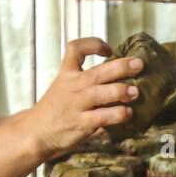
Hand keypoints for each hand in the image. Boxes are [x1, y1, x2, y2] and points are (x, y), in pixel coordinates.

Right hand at [17, 37, 141, 160]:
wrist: (36, 132)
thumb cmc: (56, 108)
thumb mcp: (64, 86)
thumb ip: (85, 78)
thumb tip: (117, 72)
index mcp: (67, 73)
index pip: (75, 49)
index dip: (93, 44)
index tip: (109, 50)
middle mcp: (71, 86)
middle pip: (96, 72)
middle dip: (120, 66)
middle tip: (138, 64)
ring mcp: (76, 105)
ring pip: (100, 94)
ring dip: (120, 91)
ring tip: (135, 92)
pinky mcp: (80, 123)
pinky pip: (101, 117)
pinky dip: (116, 114)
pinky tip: (128, 113)